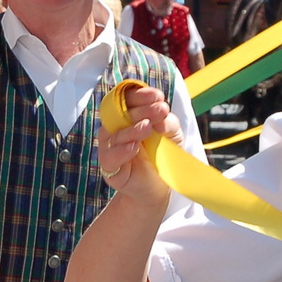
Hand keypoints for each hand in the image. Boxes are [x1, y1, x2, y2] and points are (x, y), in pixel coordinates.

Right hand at [98, 84, 178, 208]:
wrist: (159, 187)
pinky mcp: (109, 168)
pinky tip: (134, 147)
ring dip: (132, 129)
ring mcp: (110, 147)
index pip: (127, 100)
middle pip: (120, 114)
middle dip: (141, 110)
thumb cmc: (162, 155)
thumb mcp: (172, 134)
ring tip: (147, 128)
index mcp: (128, 117)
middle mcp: (115, 129)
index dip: (139, 95)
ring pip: (115, 134)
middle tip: (159, 110)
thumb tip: (162, 114)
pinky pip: (110, 156)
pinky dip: (121, 150)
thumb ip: (168, 122)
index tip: (157, 96)